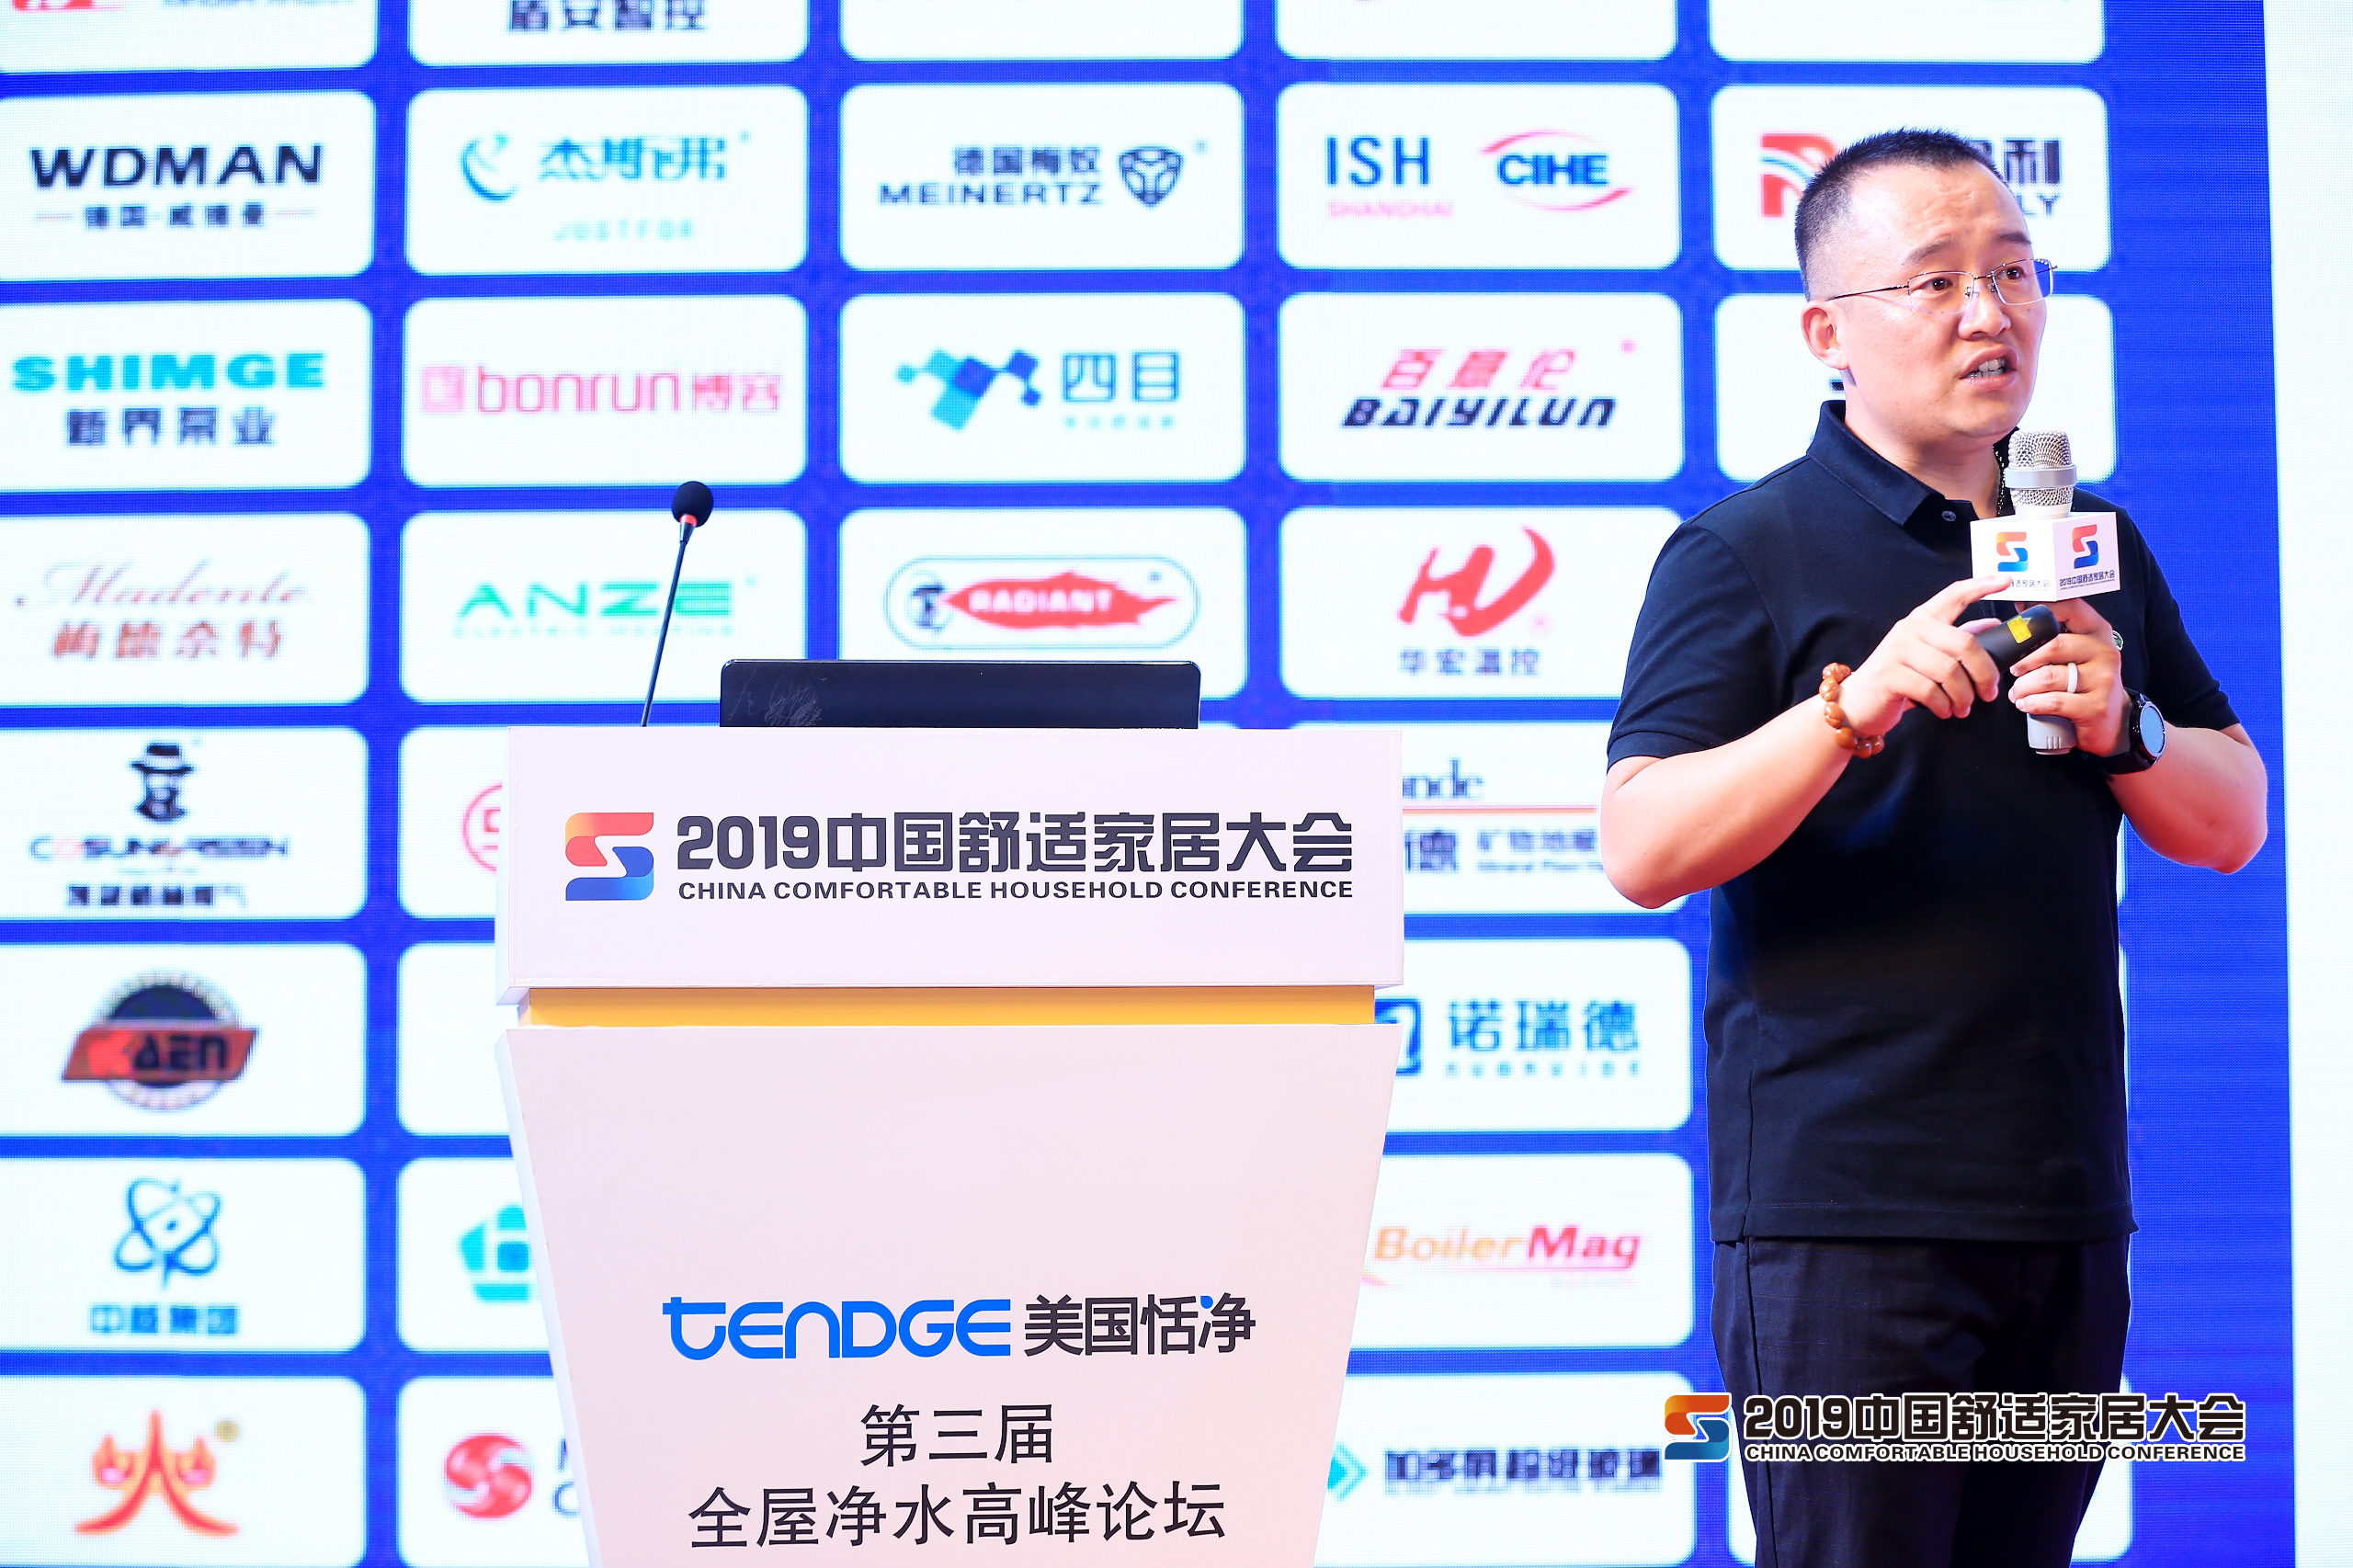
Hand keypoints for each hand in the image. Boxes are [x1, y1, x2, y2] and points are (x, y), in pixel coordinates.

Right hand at [1837, 574, 2016, 738]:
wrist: (1857, 703)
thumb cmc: (1898, 679)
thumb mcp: (1929, 656)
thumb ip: (1958, 640)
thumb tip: (1993, 627)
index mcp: (1922, 619)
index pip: (1954, 595)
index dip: (1981, 586)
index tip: (2005, 581)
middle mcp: (1910, 629)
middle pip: (1964, 644)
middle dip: (1984, 673)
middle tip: (1989, 692)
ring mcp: (1897, 650)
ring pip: (1949, 671)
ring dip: (1964, 696)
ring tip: (1963, 708)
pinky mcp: (1889, 674)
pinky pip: (1930, 690)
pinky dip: (1943, 705)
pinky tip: (1945, 711)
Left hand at [2008, 597, 2127, 755]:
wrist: (2112, 721)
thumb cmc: (2085, 683)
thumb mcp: (2079, 654)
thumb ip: (2056, 636)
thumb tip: (2020, 617)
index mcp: (2098, 632)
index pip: (2070, 607)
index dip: (2040, 611)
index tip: (2019, 623)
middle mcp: (2104, 652)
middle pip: (2053, 645)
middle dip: (2024, 659)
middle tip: (2015, 669)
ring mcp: (2103, 680)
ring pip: (2048, 676)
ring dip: (2023, 686)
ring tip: (2017, 692)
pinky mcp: (2096, 706)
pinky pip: (2053, 701)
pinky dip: (2032, 703)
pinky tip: (2025, 704)